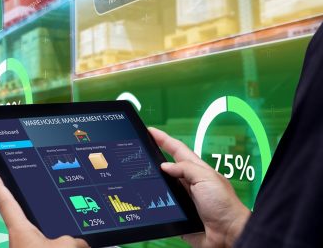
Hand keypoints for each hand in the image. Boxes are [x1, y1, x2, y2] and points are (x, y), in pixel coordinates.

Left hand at [0, 169, 88, 247]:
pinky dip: (63, 247)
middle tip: (60, 227)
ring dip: (62, 243)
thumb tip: (79, 243)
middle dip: (51, 224)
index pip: (6, 201)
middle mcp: (20, 242)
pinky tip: (78, 246)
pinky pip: (53, 247)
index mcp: (20, 231)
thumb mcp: (66, 247)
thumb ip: (74, 240)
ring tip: (74, 243)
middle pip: (34, 224)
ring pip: (50, 241)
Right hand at [148, 127, 250, 247]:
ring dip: (151, 182)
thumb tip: (164, 166)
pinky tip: (144, 200)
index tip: (149, 131)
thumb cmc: (224, 205)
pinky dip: (153, 202)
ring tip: (137, 174)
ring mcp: (182, 198)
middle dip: (152, 157)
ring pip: (161, 185)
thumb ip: (185, 168)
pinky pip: (161, 205)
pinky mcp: (177, 213)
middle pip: (166, 166)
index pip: (176, 150)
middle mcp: (187, 182)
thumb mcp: (206, 178)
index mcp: (196, 170)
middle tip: (138, 150)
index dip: (163, 139)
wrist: (227, 234)